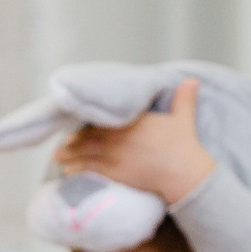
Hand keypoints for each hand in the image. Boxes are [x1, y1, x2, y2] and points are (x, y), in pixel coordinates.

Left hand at [57, 77, 216, 205]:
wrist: (183, 172)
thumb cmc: (184, 146)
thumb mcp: (184, 118)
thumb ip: (184, 98)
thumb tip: (193, 79)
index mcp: (132, 121)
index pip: (105, 118)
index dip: (89, 120)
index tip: (78, 121)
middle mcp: (120, 136)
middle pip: (91, 135)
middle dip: (74, 138)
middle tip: (62, 139)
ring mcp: (115, 154)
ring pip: (86, 152)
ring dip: (70, 154)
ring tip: (57, 156)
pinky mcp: (115, 172)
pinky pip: (91, 169)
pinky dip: (77, 169)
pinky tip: (67, 171)